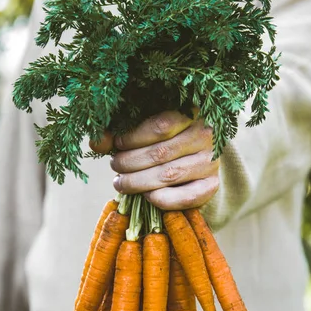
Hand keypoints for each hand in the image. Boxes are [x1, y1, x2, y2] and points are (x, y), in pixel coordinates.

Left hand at [89, 110, 218, 209]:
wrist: (195, 157)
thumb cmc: (163, 138)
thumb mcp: (144, 127)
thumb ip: (119, 133)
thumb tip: (97, 142)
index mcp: (191, 110)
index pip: (160, 126)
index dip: (132, 138)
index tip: (116, 145)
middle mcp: (206, 134)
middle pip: (160, 153)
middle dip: (130, 163)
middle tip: (115, 167)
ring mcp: (212, 161)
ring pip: (168, 175)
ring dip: (138, 182)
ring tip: (121, 183)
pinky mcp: (212, 185)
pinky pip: (185, 197)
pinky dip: (162, 199)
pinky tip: (146, 196)